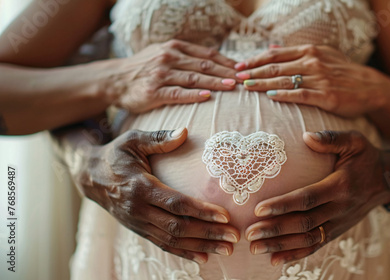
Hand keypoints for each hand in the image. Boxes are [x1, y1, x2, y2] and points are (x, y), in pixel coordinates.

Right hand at [70, 128, 239, 263]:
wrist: (90, 177)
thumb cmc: (116, 155)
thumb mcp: (132, 140)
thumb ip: (158, 139)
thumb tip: (184, 131)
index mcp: (141, 187)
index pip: (176, 203)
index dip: (201, 211)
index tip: (225, 216)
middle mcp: (139, 210)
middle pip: (178, 227)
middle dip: (208, 233)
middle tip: (234, 237)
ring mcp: (139, 223)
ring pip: (173, 240)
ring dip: (201, 246)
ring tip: (226, 250)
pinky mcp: (139, 230)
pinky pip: (163, 245)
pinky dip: (184, 253)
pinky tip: (204, 258)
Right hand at [109, 39, 239, 112]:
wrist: (115, 79)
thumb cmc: (144, 68)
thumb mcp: (163, 53)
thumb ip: (186, 56)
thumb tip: (213, 62)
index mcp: (175, 47)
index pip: (207, 54)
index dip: (227, 61)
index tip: (243, 69)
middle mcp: (169, 58)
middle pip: (204, 65)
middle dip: (227, 72)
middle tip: (244, 79)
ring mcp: (161, 74)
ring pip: (194, 78)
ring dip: (215, 82)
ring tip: (232, 86)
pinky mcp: (154, 91)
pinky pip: (178, 93)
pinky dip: (194, 94)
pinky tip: (207, 96)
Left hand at [235, 45, 386, 116]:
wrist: (370, 87)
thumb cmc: (343, 72)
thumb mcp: (322, 54)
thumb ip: (296, 51)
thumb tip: (273, 47)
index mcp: (309, 51)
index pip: (275, 54)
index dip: (255, 60)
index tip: (239, 66)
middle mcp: (312, 62)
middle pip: (276, 66)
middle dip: (253, 72)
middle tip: (236, 78)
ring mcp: (319, 78)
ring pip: (284, 80)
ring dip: (263, 83)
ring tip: (246, 87)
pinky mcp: (326, 95)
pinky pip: (301, 94)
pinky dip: (284, 94)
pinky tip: (271, 96)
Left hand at [244, 130, 389, 265]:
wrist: (389, 180)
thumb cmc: (366, 157)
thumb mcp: (355, 141)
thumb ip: (332, 138)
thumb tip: (306, 136)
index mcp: (341, 185)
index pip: (308, 198)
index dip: (283, 205)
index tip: (259, 209)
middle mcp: (340, 208)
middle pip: (304, 223)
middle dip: (275, 229)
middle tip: (250, 233)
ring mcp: (339, 223)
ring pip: (308, 239)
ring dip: (281, 245)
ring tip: (255, 247)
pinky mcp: (337, 231)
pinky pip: (316, 246)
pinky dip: (296, 255)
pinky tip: (275, 259)